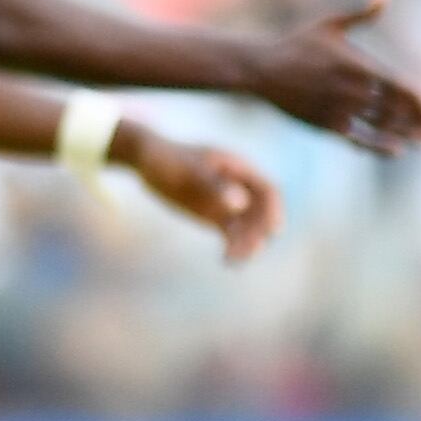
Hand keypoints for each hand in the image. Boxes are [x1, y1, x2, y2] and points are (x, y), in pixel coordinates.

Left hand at [123, 123, 280, 262]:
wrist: (146, 161)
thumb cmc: (168, 159)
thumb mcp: (188, 170)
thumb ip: (213, 185)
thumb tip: (239, 204)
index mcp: (239, 169)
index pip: (267, 191)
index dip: (273, 210)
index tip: (272, 230)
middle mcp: (239, 186)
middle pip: (260, 213)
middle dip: (258, 232)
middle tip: (249, 250)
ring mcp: (228, 202)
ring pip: (246, 226)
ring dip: (246, 243)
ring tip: (235, 259)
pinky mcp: (214, 215)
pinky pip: (230, 233)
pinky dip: (232, 246)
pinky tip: (227, 261)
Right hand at [248, 0, 420, 152]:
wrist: (258, 69)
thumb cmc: (295, 44)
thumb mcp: (330, 24)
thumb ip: (363, 13)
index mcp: (357, 66)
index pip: (401, 87)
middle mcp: (350, 90)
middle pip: (396, 110)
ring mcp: (336, 109)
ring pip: (380, 127)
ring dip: (407, 135)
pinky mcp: (323, 125)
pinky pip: (357, 140)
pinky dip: (379, 147)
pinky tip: (396, 150)